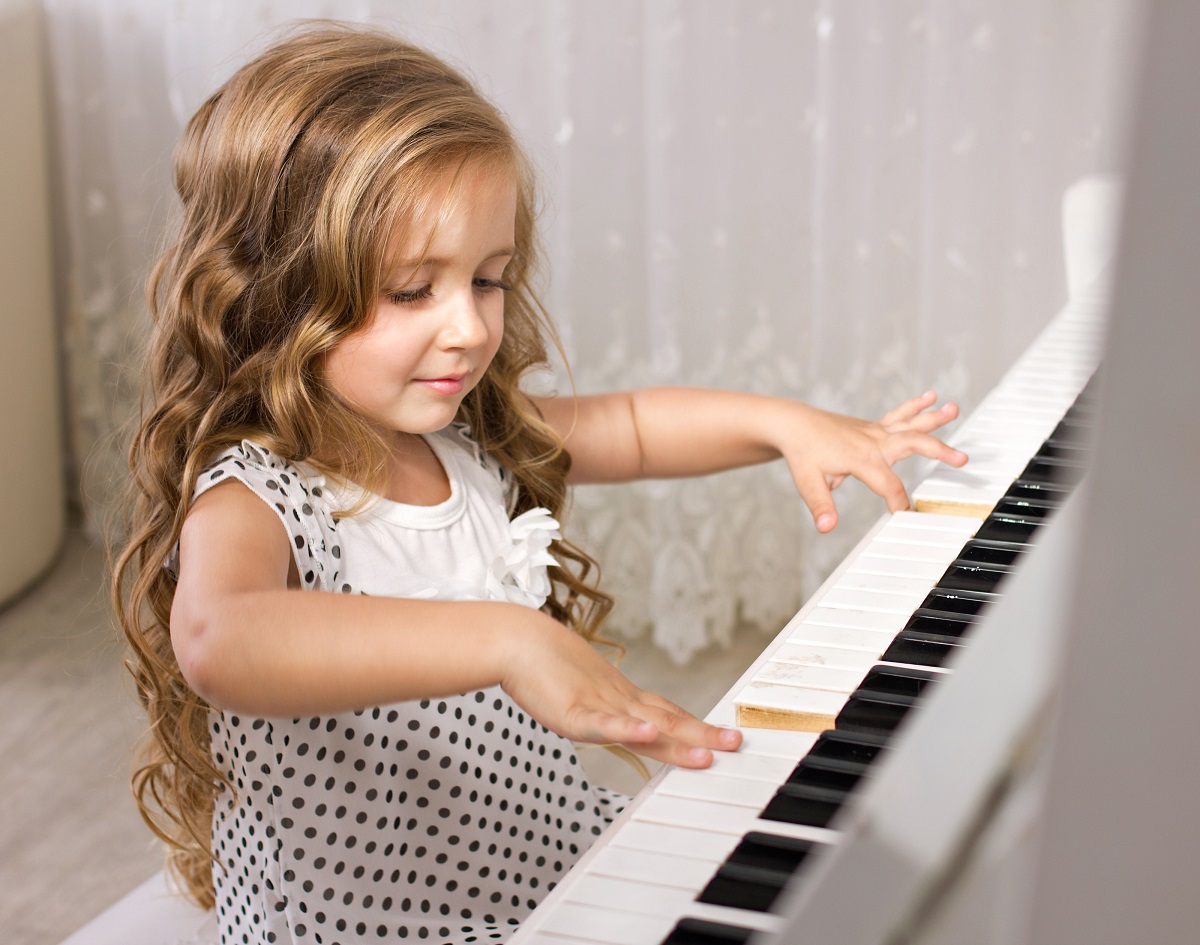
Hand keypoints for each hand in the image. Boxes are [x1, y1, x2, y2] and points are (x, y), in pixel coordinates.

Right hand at [501, 613, 741, 767]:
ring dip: (681, 739)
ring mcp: (599, 705)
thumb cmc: (542, 664)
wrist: (516, 640)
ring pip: (647, 725)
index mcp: (622, 697)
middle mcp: (619, 701)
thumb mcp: (581, 692)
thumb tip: (617, 720)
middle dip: (705, 735)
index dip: (697, 727)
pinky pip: (604, 723)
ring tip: (711, 750)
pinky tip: (647, 733)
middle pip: (670, 721)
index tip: (723, 737)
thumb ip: (601, 710)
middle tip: (736, 743)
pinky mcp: (573, 712)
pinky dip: (627, 729)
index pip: (668, 714)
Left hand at [782, 390, 967, 532]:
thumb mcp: (808, 482)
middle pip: (912, 444)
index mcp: (861, 458)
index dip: (899, 502)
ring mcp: (875, 432)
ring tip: (955, 408)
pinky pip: (898, 415)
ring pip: (910, 423)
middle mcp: (873, 442)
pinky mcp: (873, 427)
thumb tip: (826, 527)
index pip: (889, 484)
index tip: (906, 515)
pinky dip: (915, 406)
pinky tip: (932, 397)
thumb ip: (820, 505)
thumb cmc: (802, 452)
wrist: (794, 424)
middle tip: (962, 459)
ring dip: (933, 418)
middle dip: (938, 452)